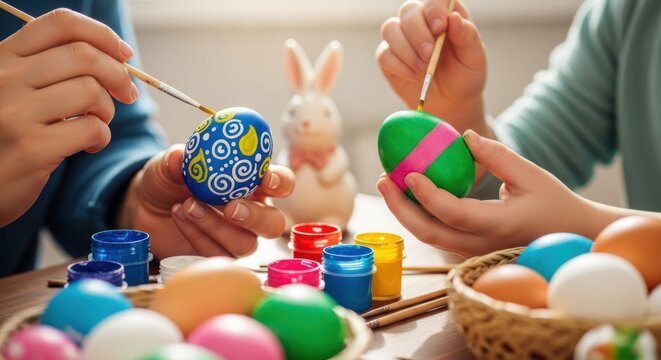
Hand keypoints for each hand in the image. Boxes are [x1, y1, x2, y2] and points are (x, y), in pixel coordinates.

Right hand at [0, 8, 136, 225]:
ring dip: (107, 110)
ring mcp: (15, 113)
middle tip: (126, 95)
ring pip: (91, 91)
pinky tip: (89, 146)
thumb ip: (48, 70)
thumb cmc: (5, 136)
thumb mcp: (14, 91)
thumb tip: (115, 58)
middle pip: (84, 56)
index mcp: (2, 58)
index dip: (102, 36)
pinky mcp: (31, 148)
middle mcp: (4, 78)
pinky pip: (91, 128)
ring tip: (97, 124)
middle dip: (119, 75)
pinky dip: (101, 137)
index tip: (124, 55)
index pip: (60, 24)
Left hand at [119, 145, 294, 258]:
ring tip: (188, 205)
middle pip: (273, 224)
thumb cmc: (169, 180)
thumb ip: (175, 160)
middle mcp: (251, 212)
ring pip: (245, 244)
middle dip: (256, 217)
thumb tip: (179, 156)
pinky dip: (197, 236)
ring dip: (217, 226)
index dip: (281, 182)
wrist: (146, 207)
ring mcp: (235, 237)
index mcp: (253, 184)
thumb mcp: (168, 164)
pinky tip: (180, 216)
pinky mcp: (216, 255)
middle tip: (230, 207)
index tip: (266, 178)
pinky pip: (217, 254)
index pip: (282, 183)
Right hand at [376, 0, 488, 134]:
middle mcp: (420, 21)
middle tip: (430, 55)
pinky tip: (414, 76)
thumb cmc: (465, 75)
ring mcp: (402, 38)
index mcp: (443, 14)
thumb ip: (467, 36)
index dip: (433, 8)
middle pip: (408, 10)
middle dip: (418, 33)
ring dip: (407, 51)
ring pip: (390, 29)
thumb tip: (453, 18)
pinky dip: (400, 67)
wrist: (452, 103)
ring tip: (423, 70)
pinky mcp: (389, 58)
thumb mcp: (474, 57)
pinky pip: (384, 55)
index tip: (439, 28)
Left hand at [376, 130, 598, 257]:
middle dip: (399, 207)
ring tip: (388, 183)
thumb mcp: (531, 174)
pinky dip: (417, 214)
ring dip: (404, 211)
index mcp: (498, 225)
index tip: (408, 174)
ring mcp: (471, 250)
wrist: (568, 235)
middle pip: (428, 232)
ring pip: (428, 236)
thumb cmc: (553, 202)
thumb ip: (497, 155)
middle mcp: (480, 243)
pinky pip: (436, 233)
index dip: (427, 195)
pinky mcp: (467, 248)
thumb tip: (463, 136)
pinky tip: (408, 193)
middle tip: (383, 180)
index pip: (453, 214)